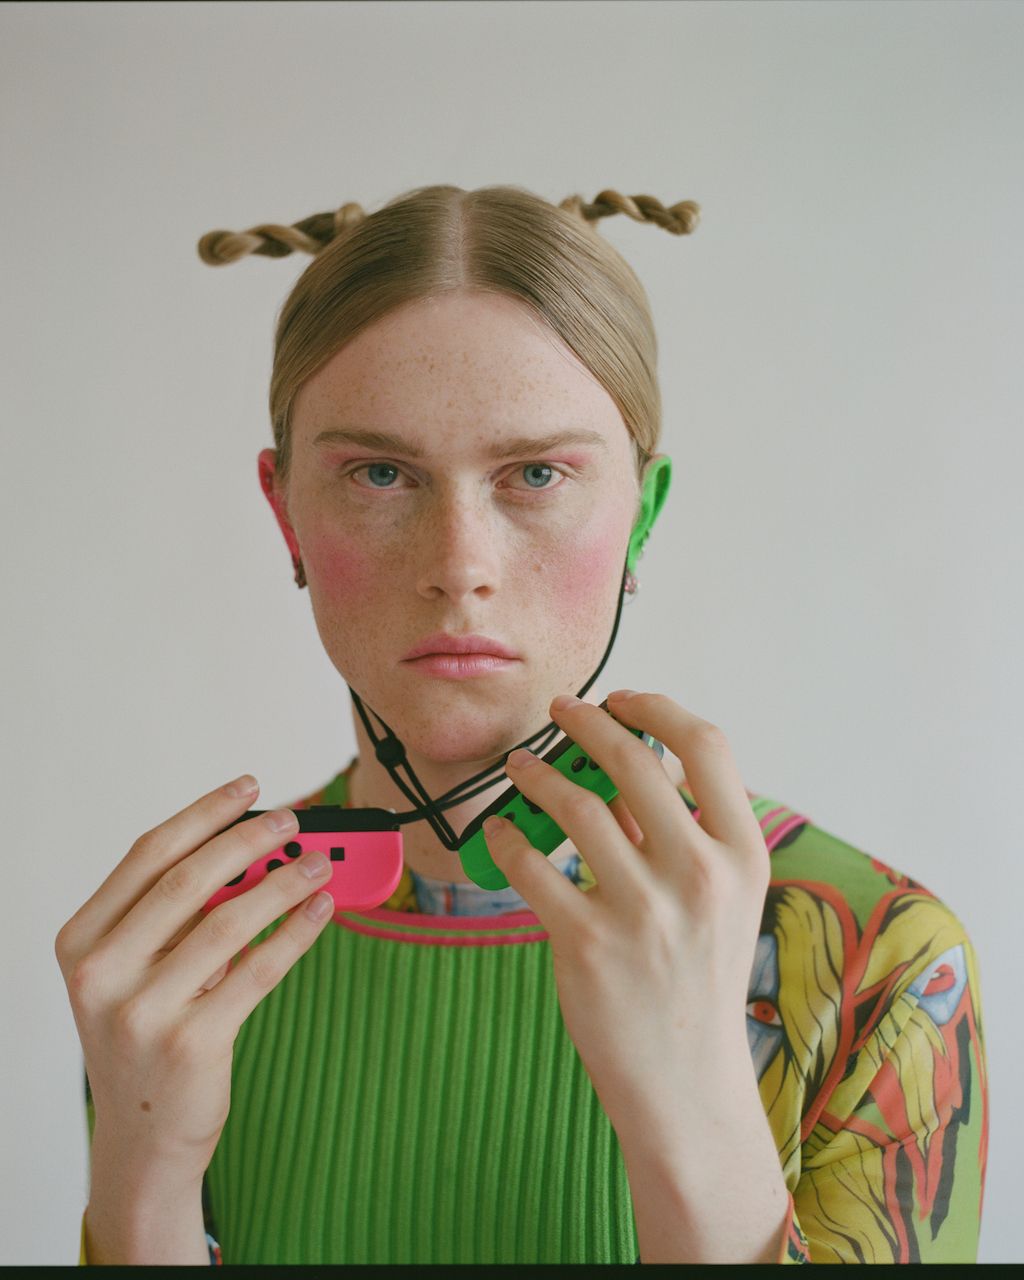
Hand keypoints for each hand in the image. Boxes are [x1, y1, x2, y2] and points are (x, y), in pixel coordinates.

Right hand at [54, 776, 334, 1186]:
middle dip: (250, 839)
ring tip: (321, 863)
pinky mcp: (192, 1044)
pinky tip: (321, 909)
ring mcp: (143, 1012)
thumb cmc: (147, 1036)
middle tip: (294, 819)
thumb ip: (179, 914)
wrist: (142, 1140)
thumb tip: (258, 850)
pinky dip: (298, 930)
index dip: (205, 813)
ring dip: (285, 881)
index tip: (249, 786)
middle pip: (189, 879)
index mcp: (82, 941)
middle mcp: (101, 974)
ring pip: (230, 920)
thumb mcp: (140, 970)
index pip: (148, 854)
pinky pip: (259, 969)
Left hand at [483, 690, 770, 1141]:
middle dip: (586, 722)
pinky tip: (500, 831)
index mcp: (742, 854)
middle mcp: (699, 875)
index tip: (620, 699)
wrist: (686, 1081)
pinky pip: (531, 864)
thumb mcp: (722, 898)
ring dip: (536, 773)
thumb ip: (684, 829)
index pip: (706, 745)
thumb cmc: (699, 976)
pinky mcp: (587, 943)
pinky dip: (506, 837)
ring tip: (519, 767)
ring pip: (573, 804)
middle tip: (559, 713)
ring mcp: (643, 910)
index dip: (657, 707)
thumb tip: (639, 757)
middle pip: (633, 760)